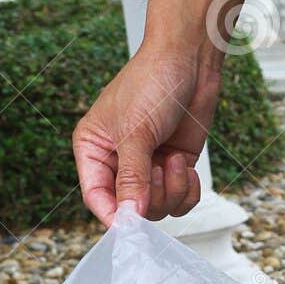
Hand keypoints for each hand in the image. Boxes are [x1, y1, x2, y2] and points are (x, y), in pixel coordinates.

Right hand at [72, 43, 221, 226]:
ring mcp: (147, 167)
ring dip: (171, 190)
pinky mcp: (173, 168)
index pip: (96, 198)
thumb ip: (132, 177)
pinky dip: (186, 190)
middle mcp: (118, 163)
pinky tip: (185, 165)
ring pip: (157, 209)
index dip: (114, 215)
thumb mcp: (136, 131)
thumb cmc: (153, 80)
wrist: (191, 57)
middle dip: (151, 196)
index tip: (132, 226)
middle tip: (160, 169)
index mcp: (93, 150)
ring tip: (173, 160)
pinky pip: (179, 200)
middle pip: (130, 209)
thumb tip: (130, 217)